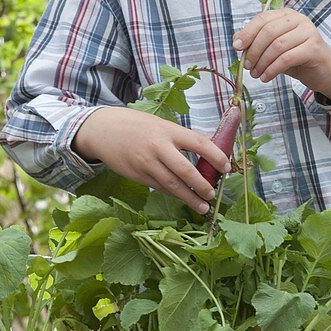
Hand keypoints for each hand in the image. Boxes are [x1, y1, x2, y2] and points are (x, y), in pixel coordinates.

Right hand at [72, 107, 231, 213]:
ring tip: (202, 206)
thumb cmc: (136, 125)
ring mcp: (146, 164)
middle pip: (186, 170)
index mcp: (168, 130)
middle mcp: (158, 147)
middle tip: (212, 194)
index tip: (227, 167)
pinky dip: (173, 194)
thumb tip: (208, 150)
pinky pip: (159, 187)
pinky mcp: (137, 176)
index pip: (198, 143)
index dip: (216, 156)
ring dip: (189, 197)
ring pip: (172, 185)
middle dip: (202, 185)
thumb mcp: (160, 124)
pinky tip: (182, 198)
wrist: (102, 130)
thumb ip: (180, 137)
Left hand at [233, 10, 330, 101]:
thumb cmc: (295, 58)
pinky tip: (266, 78)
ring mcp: (308, 31)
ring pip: (277, 45)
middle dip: (254, 51)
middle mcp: (298, 19)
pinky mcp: (314, 47)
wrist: (322, 70)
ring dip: (262, 63)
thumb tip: (237, 41)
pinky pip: (287, 58)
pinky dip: (273, 69)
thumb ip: (256, 42)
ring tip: (256, 75)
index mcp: (286, 15)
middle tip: (247, 66)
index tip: (236, 48)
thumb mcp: (273, 49)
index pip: (262, 19)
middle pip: (268, 31)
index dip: (247, 33)